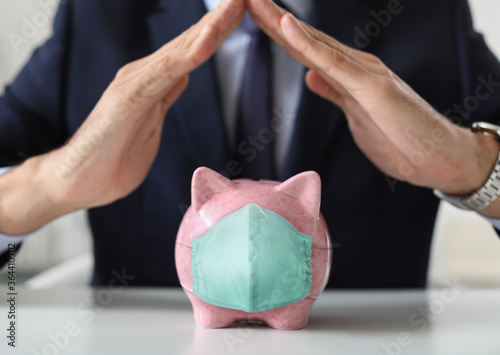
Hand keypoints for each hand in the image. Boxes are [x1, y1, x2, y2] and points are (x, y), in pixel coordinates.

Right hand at [47, 0, 245, 208]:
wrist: (76, 180)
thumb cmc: (112, 157)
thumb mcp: (150, 124)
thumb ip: (164, 96)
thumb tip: (182, 77)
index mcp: (153, 82)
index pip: (193, 51)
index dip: (220, 30)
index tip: (247, 10)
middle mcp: (144, 75)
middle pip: (190, 42)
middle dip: (222, 17)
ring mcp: (135, 83)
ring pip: (180, 50)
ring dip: (210, 26)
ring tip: (236, 4)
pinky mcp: (127, 98)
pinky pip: (164, 74)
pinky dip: (188, 55)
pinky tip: (208, 39)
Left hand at [247, 0, 499, 194]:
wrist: (438, 157)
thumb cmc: (400, 138)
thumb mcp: (356, 114)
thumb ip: (334, 91)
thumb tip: (310, 76)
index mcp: (347, 75)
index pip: (304, 49)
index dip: (275, 31)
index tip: (249, 14)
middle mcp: (354, 66)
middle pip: (304, 38)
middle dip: (270, 17)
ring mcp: (363, 74)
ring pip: (314, 43)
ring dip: (281, 22)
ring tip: (255, 1)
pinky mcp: (371, 88)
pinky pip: (333, 64)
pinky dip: (307, 45)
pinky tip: (287, 27)